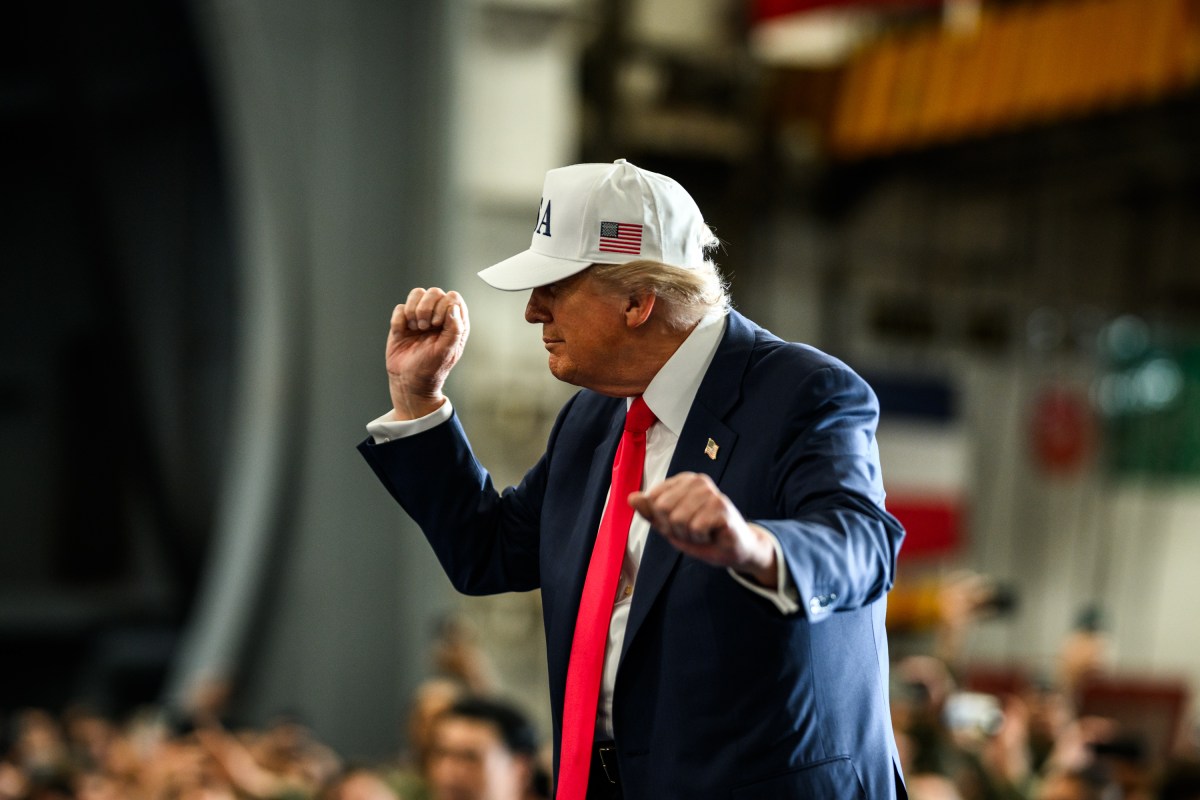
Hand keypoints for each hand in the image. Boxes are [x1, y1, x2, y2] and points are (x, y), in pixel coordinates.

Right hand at [386, 288, 469, 418]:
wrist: (409, 382)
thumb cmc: (431, 369)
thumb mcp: (447, 351)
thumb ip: (454, 329)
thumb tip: (453, 307)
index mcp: (453, 323)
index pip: (453, 298)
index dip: (444, 306)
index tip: (437, 325)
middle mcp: (438, 316)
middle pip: (434, 292)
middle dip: (427, 307)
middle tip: (425, 327)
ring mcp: (420, 317)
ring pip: (416, 294)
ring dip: (413, 310)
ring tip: (415, 328)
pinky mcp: (402, 322)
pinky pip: (399, 308)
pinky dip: (399, 320)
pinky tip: (403, 333)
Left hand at [629, 472, 776, 586]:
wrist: (732, 550)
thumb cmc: (700, 534)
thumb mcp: (669, 525)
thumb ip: (650, 511)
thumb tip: (631, 497)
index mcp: (682, 481)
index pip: (652, 499)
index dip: (661, 519)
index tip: (678, 523)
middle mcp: (697, 481)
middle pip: (662, 508)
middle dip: (673, 528)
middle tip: (692, 530)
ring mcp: (711, 492)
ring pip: (678, 519)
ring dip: (688, 535)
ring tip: (702, 532)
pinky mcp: (722, 507)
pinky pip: (695, 528)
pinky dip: (701, 538)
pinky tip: (712, 534)